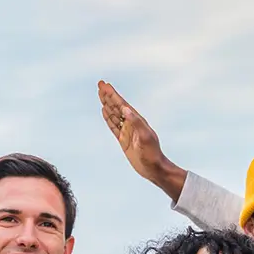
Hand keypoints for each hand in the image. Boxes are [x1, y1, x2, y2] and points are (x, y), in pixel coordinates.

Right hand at [97, 81, 184, 197]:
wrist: (154, 169)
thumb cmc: (152, 154)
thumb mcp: (145, 137)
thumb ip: (136, 123)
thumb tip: (125, 109)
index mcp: (137, 121)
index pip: (122, 104)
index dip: (113, 94)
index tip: (104, 85)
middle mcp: (131, 124)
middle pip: (117, 106)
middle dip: (108, 95)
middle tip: (100, 84)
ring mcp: (127, 132)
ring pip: (114, 115)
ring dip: (107, 104)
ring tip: (100, 94)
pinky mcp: (123, 140)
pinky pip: (114, 126)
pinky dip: (108, 118)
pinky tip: (104, 111)